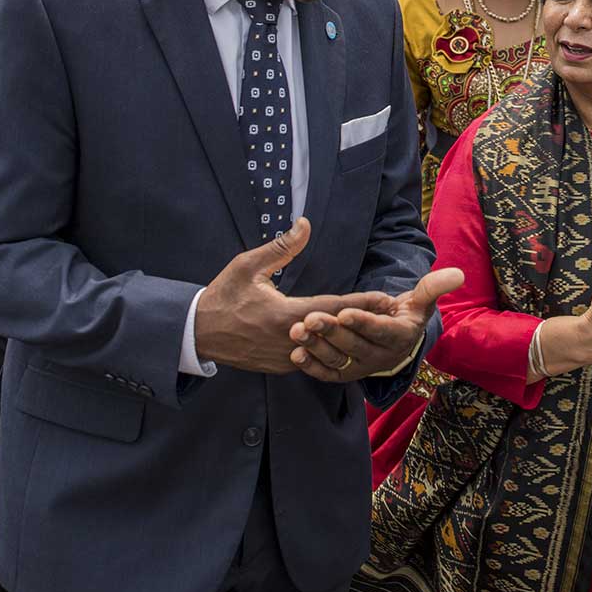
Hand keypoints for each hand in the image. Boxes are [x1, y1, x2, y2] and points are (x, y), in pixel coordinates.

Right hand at [193, 217, 392, 373]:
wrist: (199, 333)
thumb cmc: (223, 296)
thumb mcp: (247, 266)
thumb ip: (280, 247)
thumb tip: (305, 224)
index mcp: (284, 314)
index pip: (333, 308)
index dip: (362, 304)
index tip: (387, 299)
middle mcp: (289, 340)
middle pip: (337, 331)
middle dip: (365, 321)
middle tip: (392, 313)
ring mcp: (287, 358)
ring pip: (326, 348)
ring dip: (349, 337)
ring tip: (376, 326)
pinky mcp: (282, 367)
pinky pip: (313, 357)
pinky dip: (328, 348)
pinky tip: (346, 340)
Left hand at [288, 267, 464, 382]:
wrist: (395, 341)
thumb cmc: (406, 314)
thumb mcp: (421, 300)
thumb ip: (433, 287)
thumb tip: (458, 273)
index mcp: (399, 337)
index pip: (380, 331)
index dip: (363, 323)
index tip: (344, 312)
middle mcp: (380, 358)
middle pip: (354, 345)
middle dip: (331, 332)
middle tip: (310, 318)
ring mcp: (361, 368)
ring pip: (337, 360)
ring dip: (316, 347)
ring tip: (297, 332)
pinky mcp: (344, 374)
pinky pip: (327, 373)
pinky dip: (311, 366)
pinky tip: (296, 354)